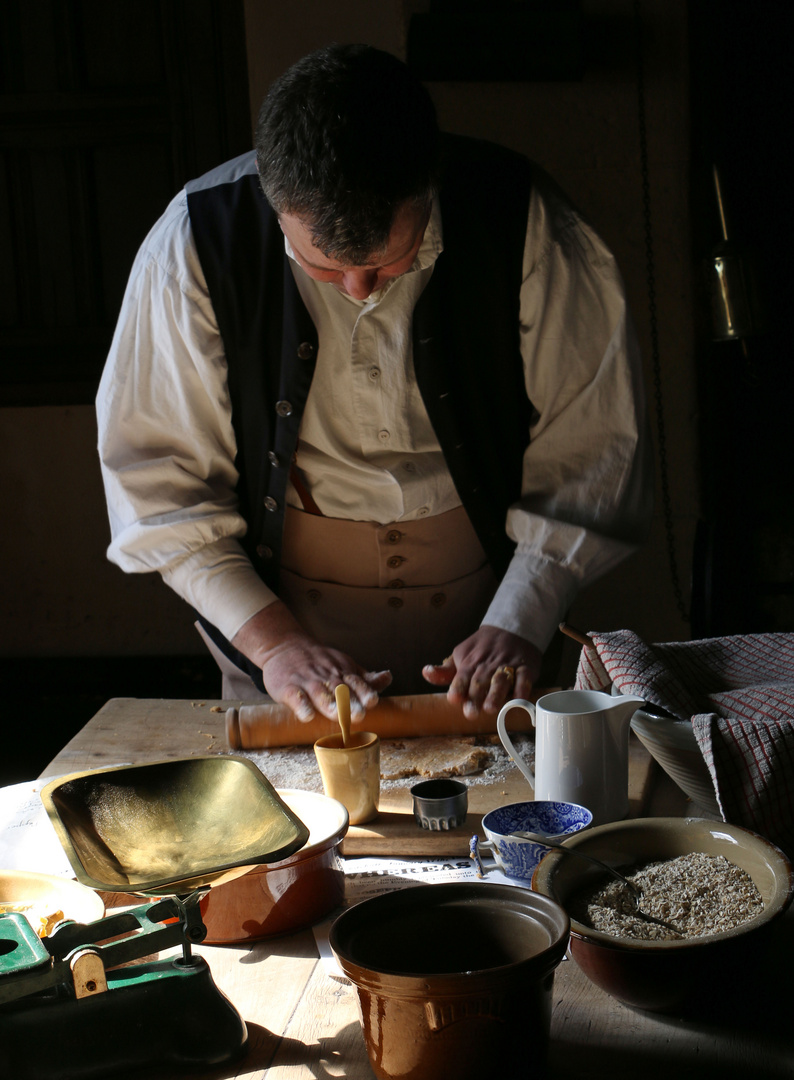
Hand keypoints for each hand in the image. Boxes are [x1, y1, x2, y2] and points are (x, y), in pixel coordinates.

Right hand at [231, 601, 391, 722]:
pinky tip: (308, 716)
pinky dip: (302, 706)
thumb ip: (364, 677)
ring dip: (329, 705)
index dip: (364, 691)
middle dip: (350, 702)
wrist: (284, 646)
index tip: (372, 701)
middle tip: (359, 714)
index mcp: (342, 672)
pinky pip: (295, 697)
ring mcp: (307, 682)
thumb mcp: (343, 664)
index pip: (355, 682)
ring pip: (319, 694)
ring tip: (338, 716)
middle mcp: (326, 676)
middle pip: (339, 690)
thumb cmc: (319, 661)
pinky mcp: (288, 688)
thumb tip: (388, 678)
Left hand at [421, 624, 541, 718]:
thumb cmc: (482, 648)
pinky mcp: (525, 667)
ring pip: (501, 680)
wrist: (511, 627)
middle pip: (480, 682)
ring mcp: (507, 665)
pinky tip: (519, 698)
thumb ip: (445, 671)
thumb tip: (426, 673)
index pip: (462, 676)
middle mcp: (488, 665)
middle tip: (471, 713)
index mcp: (470, 662)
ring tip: (491, 708)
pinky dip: (522, 688)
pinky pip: (524, 677)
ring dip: (496, 694)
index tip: (454, 698)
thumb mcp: (461, 656)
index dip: (458, 687)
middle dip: (475, 697)